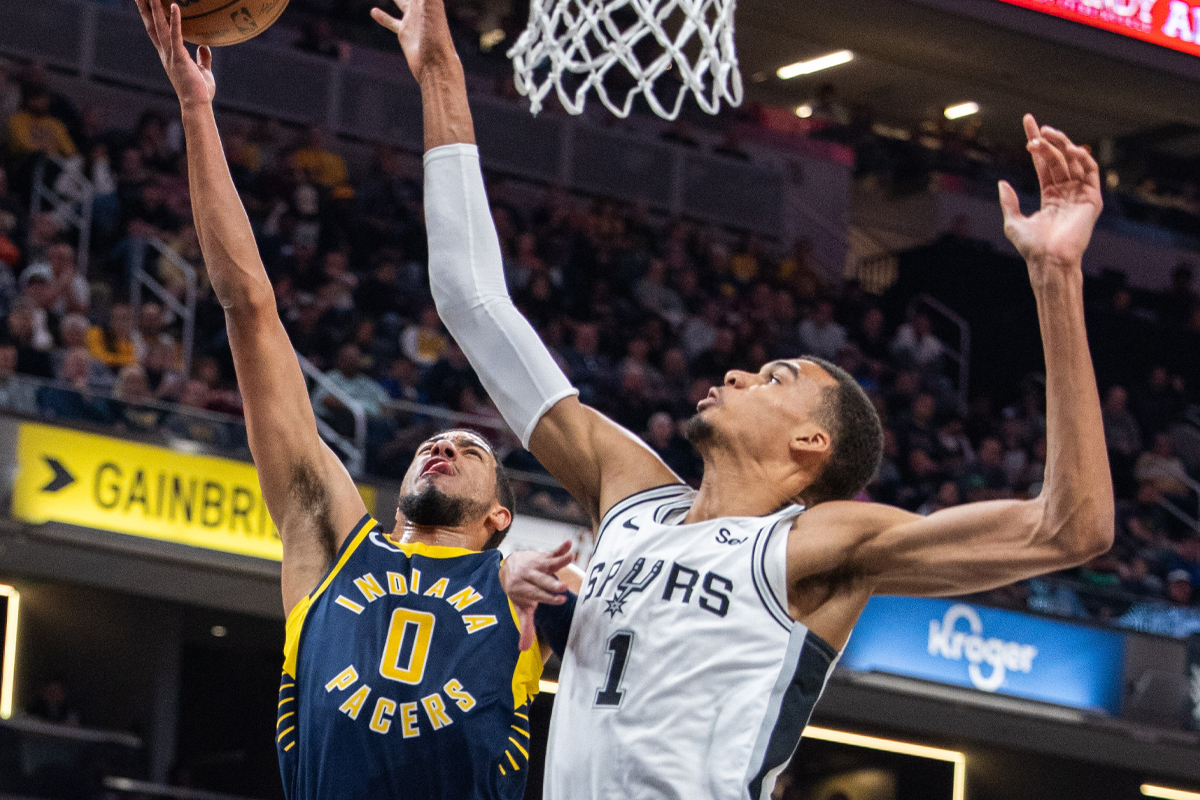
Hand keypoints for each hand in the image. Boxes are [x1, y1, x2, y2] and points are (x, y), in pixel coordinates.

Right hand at [134, 0, 215, 108]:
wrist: (197, 105)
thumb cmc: (200, 91)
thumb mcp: (203, 71)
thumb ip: (202, 58)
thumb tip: (204, 47)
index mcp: (169, 55)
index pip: (157, 31)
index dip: (150, 16)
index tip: (145, 2)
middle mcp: (165, 53)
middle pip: (152, 25)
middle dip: (145, 9)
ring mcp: (170, 55)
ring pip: (159, 27)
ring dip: (154, 9)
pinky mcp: (179, 57)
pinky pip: (176, 35)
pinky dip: (175, 20)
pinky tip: (174, 5)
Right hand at [370, 0, 457, 84]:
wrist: (436, 66)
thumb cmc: (437, 40)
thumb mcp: (433, 12)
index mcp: (429, 2)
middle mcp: (422, 9)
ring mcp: (413, 21)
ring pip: (402, 2)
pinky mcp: (406, 34)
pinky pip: (391, 22)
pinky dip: (383, 17)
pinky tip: (373, 11)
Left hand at [499, 541, 573, 651]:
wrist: (508, 567)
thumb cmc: (519, 592)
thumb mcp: (521, 608)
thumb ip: (525, 626)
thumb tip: (523, 649)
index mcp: (521, 590)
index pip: (536, 595)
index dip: (548, 598)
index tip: (561, 600)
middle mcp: (527, 576)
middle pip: (541, 581)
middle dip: (552, 584)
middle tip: (564, 587)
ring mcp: (535, 565)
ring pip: (548, 564)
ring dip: (560, 561)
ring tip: (572, 557)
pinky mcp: (543, 556)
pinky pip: (552, 552)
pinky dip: (561, 548)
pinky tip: (569, 544)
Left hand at [999, 114, 1101, 282]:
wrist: (1048, 260)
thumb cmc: (1031, 247)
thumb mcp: (1013, 222)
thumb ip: (1009, 202)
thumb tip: (1002, 183)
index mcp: (1050, 196)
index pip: (1044, 163)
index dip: (1037, 143)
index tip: (1028, 122)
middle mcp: (1066, 192)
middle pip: (1058, 158)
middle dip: (1048, 142)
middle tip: (1036, 131)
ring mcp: (1079, 194)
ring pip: (1073, 161)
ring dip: (1061, 145)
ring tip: (1047, 135)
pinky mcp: (1091, 199)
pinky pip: (1091, 172)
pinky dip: (1082, 158)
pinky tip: (1069, 149)